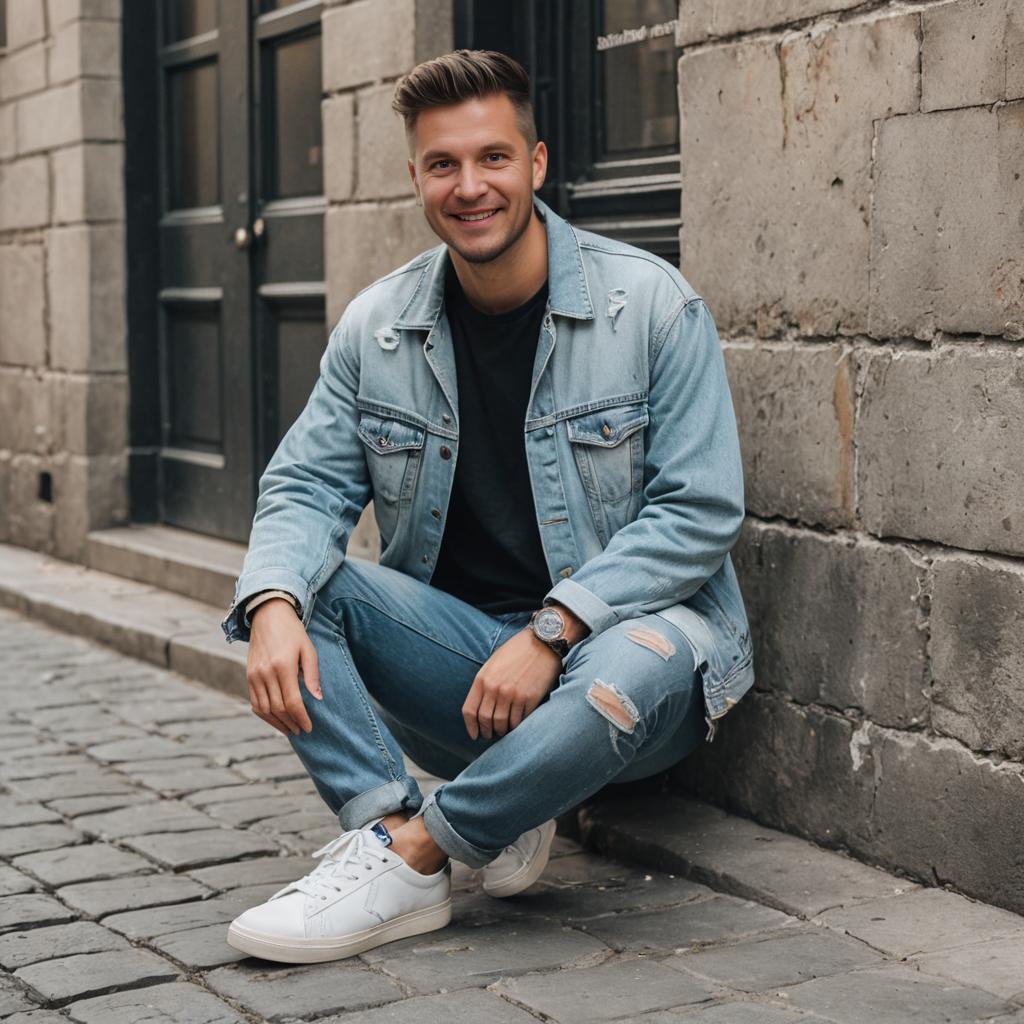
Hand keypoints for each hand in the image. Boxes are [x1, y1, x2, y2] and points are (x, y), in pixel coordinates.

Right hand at [246, 598, 321, 735]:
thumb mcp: (308, 649)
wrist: (268, 615)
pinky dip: (264, 715)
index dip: (301, 717)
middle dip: (291, 723)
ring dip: (277, 723)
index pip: (292, 701)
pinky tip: (275, 719)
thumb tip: (318, 698)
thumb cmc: (293, 631)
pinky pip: (254, 702)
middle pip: (278, 708)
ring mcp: (254, 675)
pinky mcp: (248, 676)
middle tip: (302, 731)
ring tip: (290, 729)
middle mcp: (266, 673)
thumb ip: (313, 674)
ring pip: (264, 709)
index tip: (309, 727)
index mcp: (283, 666)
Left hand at [462, 628, 562, 740]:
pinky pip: (520, 720)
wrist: (542, 642)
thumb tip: (480, 708)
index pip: (470, 710)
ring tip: (504, 730)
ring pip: (503, 724)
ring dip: (503, 731)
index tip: (474, 735)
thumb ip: (485, 684)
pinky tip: (518, 724)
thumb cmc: (516, 652)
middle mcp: (496, 688)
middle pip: (486, 720)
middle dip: (487, 731)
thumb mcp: (493, 663)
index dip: (471, 726)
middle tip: (490, 735)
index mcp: (483, 678)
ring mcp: (513, 694)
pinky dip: (517, 726)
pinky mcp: (530, 698)